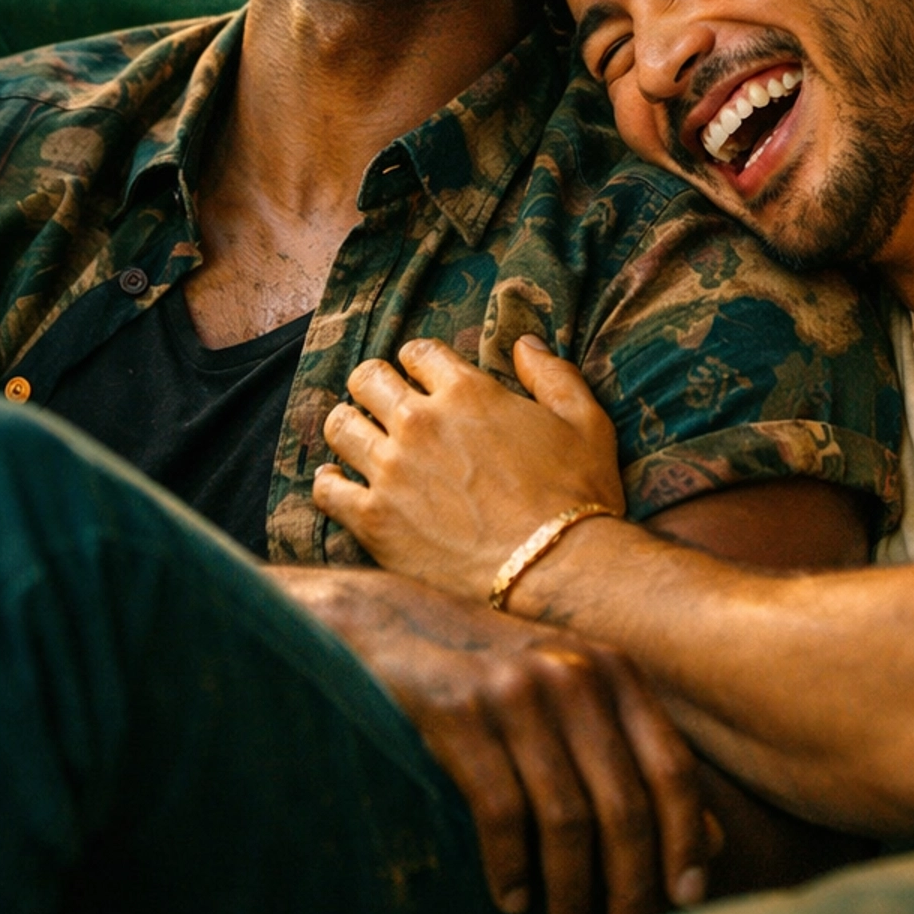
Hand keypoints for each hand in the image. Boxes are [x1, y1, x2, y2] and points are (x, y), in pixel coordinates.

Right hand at [272, 566, 713, 913]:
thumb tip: (711, 844)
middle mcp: (577, 676)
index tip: (688, 901)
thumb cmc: (494, 676)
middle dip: (630, 886)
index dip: (686, 839)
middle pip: (625, 804)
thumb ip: (636, 760)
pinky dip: (510, 867)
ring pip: (567, 818)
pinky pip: (500, 810)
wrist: (389, 623)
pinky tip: (512, 900)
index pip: (673, 767)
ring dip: (572, 892)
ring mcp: (517, 691)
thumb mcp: (575, 701)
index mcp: (616, 673)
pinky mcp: (459, 711)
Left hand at [316, 334, 623, 602]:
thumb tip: (525, 343)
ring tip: (361, 439)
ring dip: (350, 426)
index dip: (420, 362)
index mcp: (467, 391)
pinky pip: (327, 489)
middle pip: (367, 378)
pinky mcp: (374, 520)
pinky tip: (339, 482)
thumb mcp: (586, 421)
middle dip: (375, 384)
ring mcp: (391, 471)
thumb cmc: (576, 495)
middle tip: (386, 405)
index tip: (424, 378)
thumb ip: (553, 374)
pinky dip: (329, 482)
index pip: (418, 352)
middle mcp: (419, 422)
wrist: (556, 569)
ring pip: (339, 426)